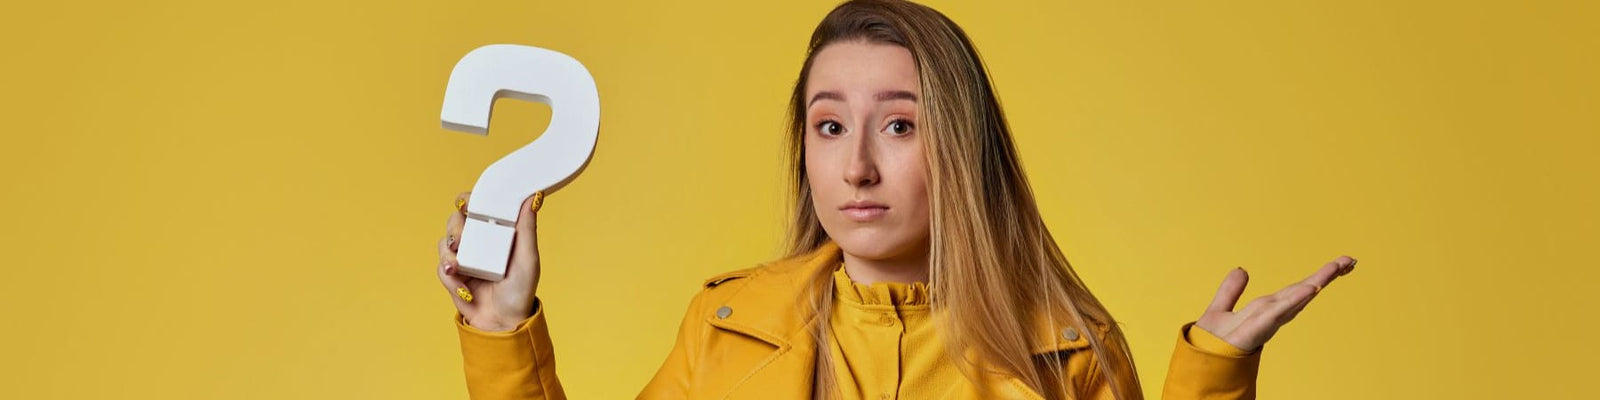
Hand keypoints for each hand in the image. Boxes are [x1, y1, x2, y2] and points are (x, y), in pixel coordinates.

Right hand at [436, 191, 542, 331]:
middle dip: (455, 228)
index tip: (466, 204)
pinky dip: (451, 277)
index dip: (467, 200)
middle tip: (462, 240)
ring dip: (449, 253)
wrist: (506, 321)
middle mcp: (477, 241)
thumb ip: (527, 228)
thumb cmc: (521, 289)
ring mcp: (463, 258)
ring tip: (458, 266)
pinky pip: (442, 268)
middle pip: (454, 220)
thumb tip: (533, 197)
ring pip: (444, 243)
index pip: (476, 207)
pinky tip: (465, 289)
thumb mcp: (528, 258)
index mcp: (495, 232)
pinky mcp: (453, 276)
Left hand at [1195, 255, 1356, 351]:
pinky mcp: (1247, 334)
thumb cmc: (1210, 345)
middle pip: (1299, 293)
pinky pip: (1272, 316)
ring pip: (1290, 301)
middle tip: (1349, 260)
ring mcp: (1259, 326)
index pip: (1293, 291)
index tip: (1339, 263)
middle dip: (1324, 277)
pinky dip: (1292, 302)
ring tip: (1336, 268)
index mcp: (1263, 312)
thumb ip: (1231, 291)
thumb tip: (1243, 269)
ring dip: (1314, 284)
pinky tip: (1310, 289)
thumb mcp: (1218, 311)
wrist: (1198, 369)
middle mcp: (1266, 318)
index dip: (1316, 277)